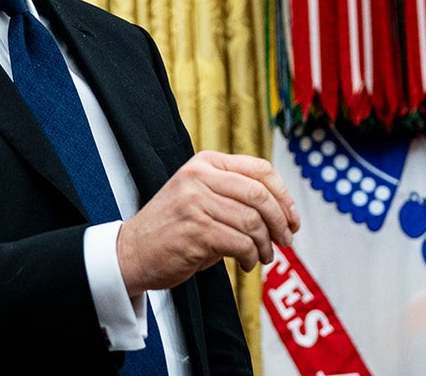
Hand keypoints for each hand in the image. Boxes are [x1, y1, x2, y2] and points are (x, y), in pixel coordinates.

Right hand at [116, 150, 300, 295]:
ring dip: (266, 245)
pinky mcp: (195, 230)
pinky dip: (251, 257)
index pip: (259, 169)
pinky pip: (241, 243)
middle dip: (280, 222)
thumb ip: (234, 194)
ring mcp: (195, 202)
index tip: (292, 218)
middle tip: (286, 241)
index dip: (284, 195)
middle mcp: (198, 177)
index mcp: (204, 163)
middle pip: (259, 194)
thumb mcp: (200, 197)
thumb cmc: (172, 228)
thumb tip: (284, 212)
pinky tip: (247, 263)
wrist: (132, 251)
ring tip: (262, 256)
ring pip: (253, 222)